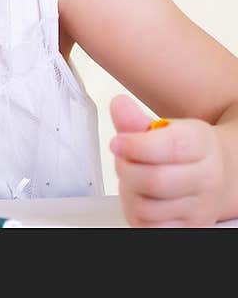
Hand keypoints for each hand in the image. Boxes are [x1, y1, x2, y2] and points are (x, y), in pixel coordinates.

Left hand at [110, 94, 226, 226]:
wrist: (217, 174)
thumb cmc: (183, 150)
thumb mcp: (163, 128)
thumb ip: (135, 120)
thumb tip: (119, 106)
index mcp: (201, 143)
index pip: (171, 147)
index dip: (136, 146)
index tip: (117, 143)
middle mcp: (207, 178)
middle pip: (156, 181)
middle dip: (127, 170)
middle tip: (123, 161)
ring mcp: (201, 207)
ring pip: (148, 208)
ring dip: (129, 193)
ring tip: (133, 180)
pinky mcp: (190, 229)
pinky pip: (149, 227)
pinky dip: (136, 213)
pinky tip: (141, 197)